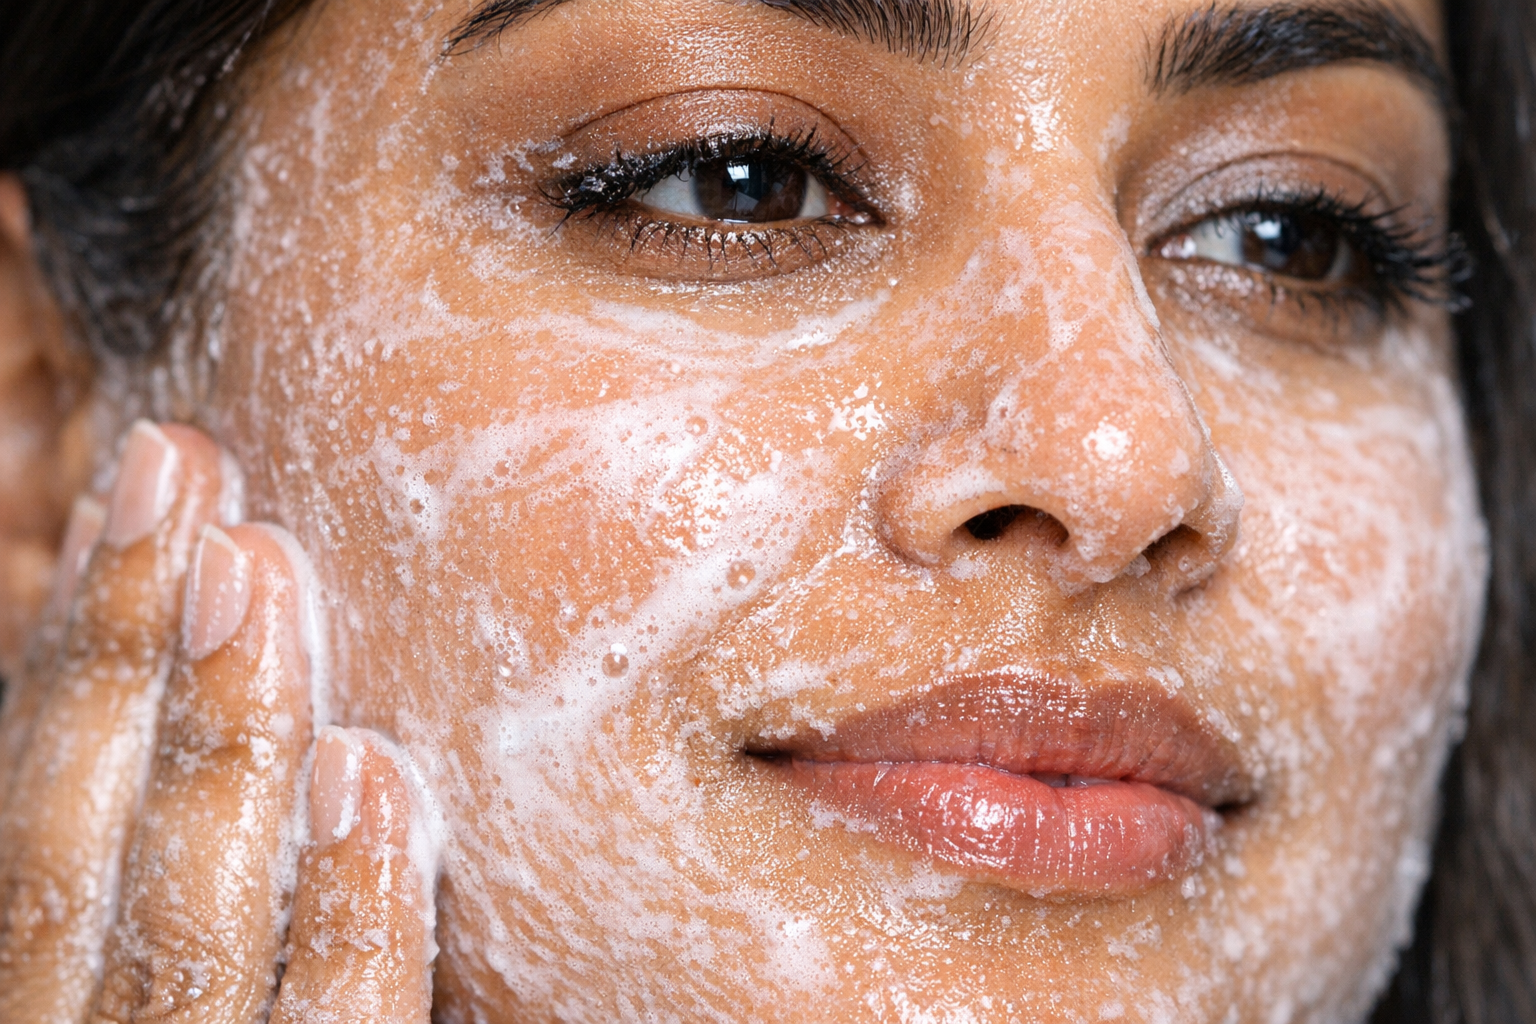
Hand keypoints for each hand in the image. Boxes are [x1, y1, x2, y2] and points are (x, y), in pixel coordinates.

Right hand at [0, 421, 437, 1022]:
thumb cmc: (249, 1010)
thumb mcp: (209, 953)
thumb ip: (214, 865)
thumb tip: (275, 684)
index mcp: (53, 986)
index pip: (42, 814)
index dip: (75, 648)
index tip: (120, 498)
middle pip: (77, 842)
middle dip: (125, 643)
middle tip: (180, 467)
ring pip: (180, 917)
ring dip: (220, 730)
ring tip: (253, 567)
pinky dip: (347, 906)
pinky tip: (366, 773)